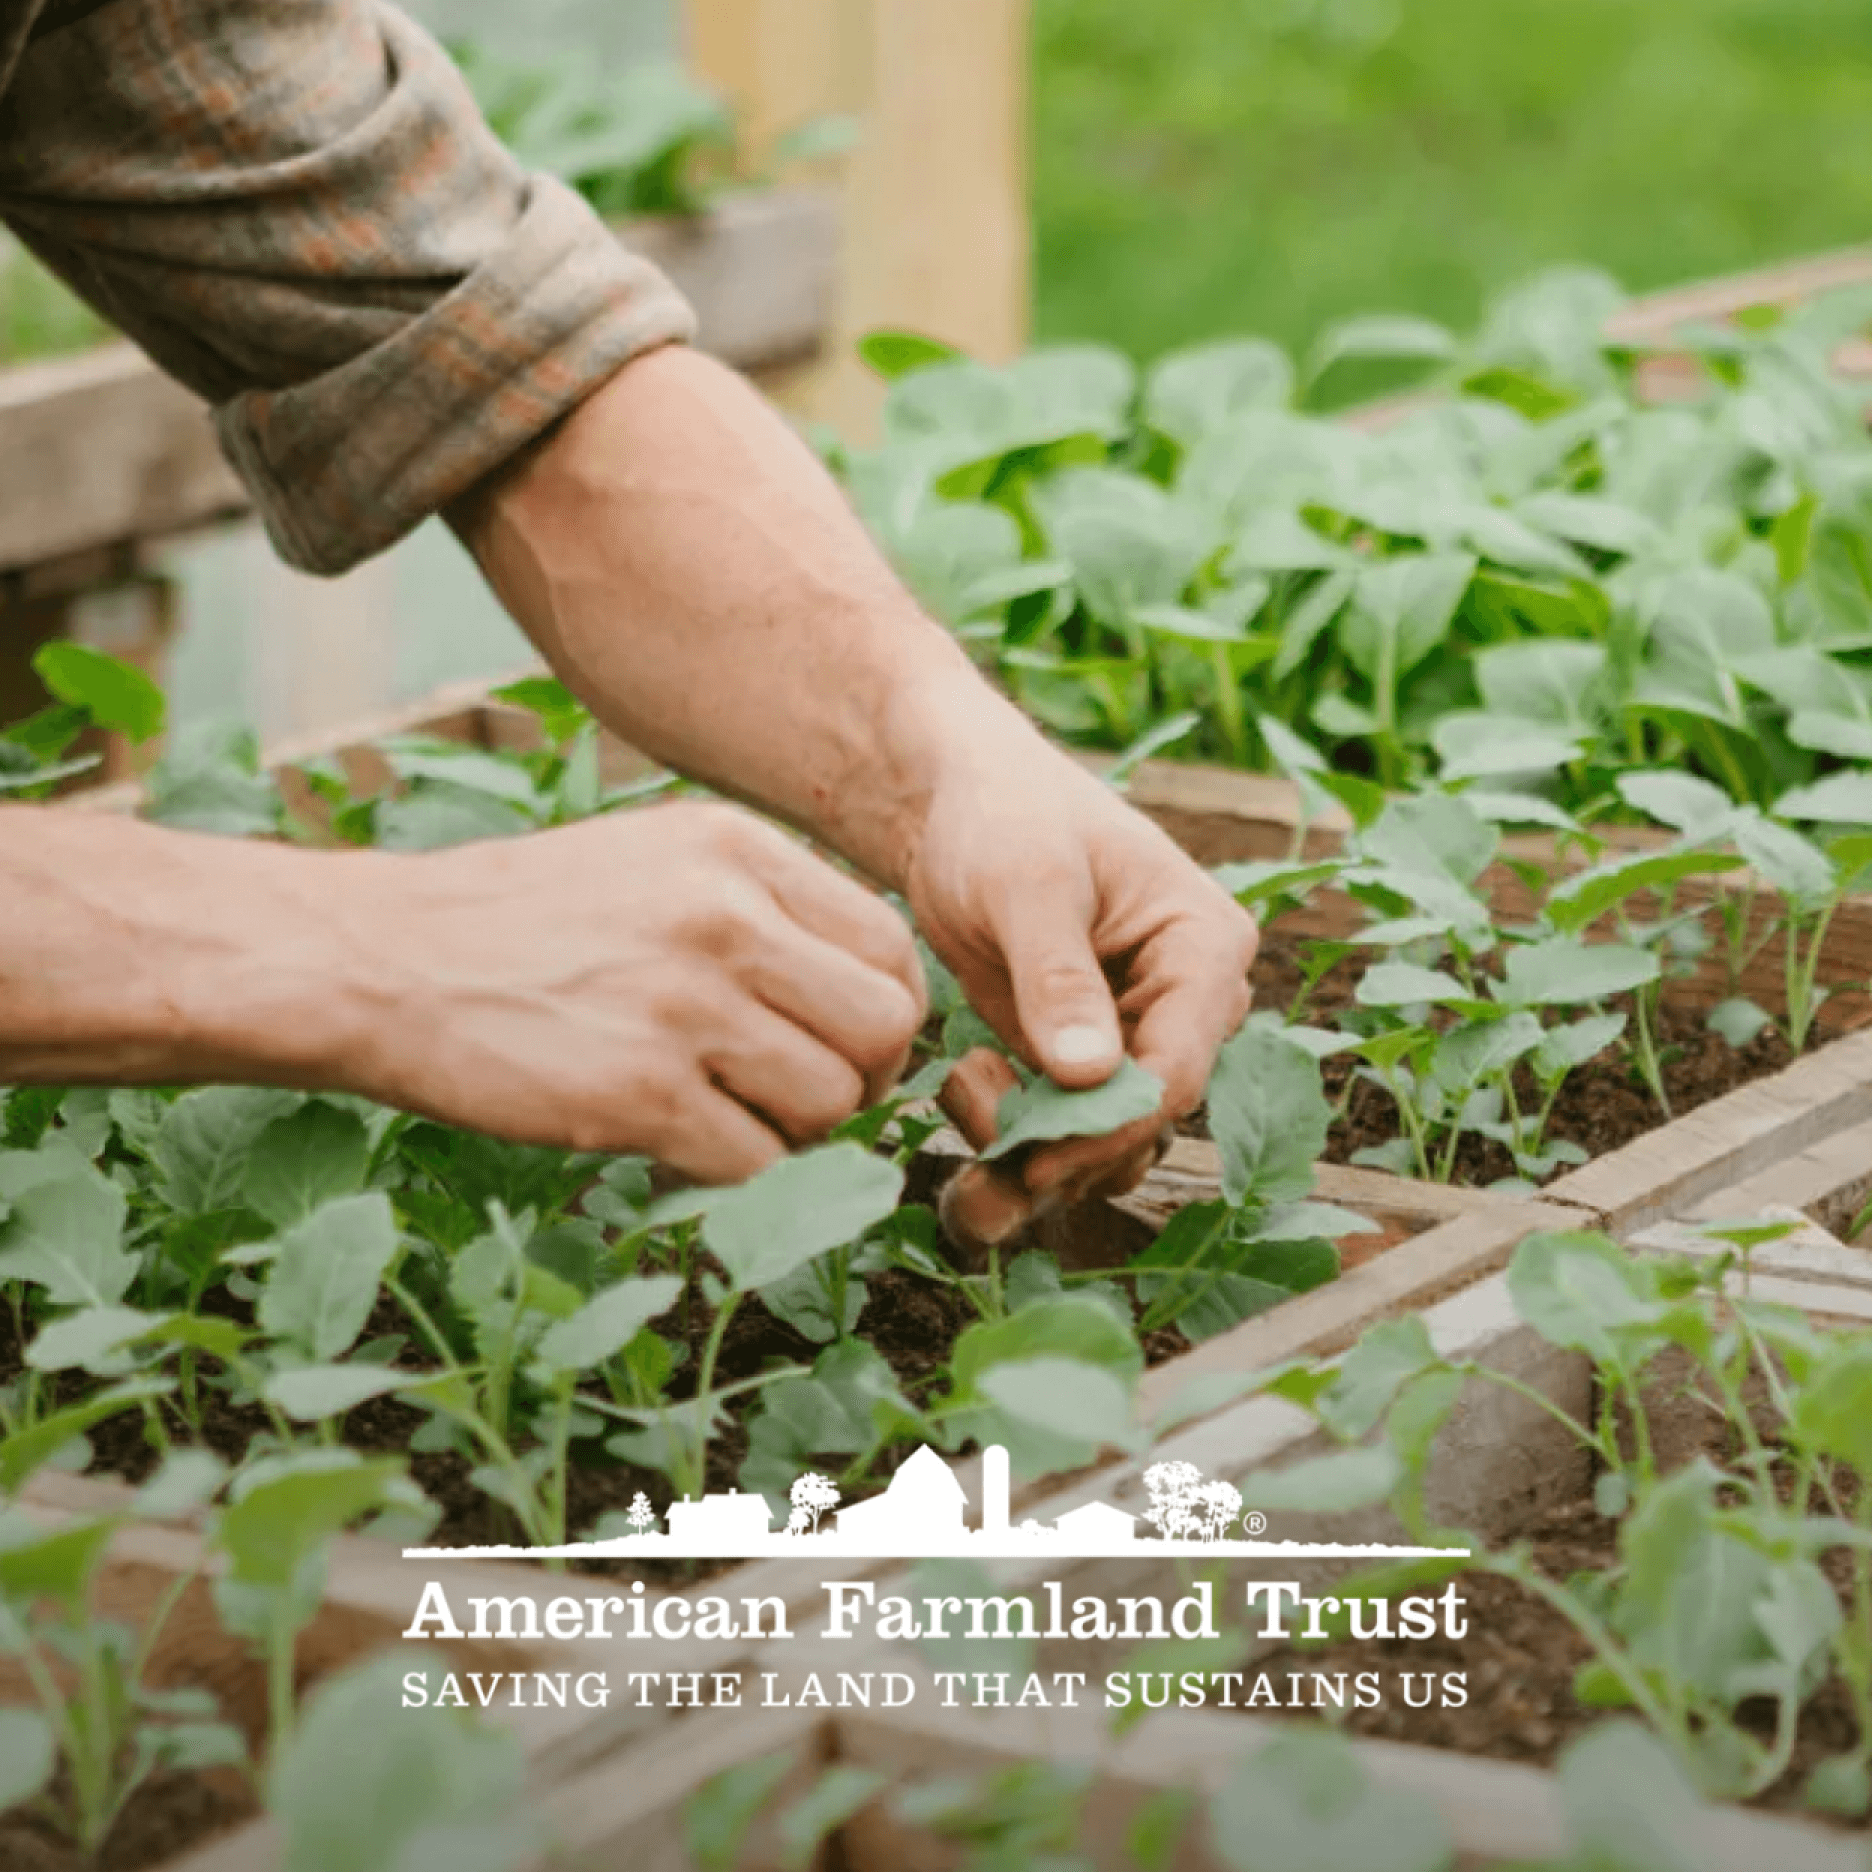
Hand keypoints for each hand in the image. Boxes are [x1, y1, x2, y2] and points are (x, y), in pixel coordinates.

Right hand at [335, 802, 924, 1181]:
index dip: (887, 1016)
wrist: (381, 961)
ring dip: (793, 1132)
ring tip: (725, 1116)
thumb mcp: (657, 862)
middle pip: (884, 1029)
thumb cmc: (527, 920)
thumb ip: (764, 907)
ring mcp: (683, 1006)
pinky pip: (757, 1163)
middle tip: (804, 1098)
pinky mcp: (638, 1093)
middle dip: (863, 1080)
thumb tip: (867, 997)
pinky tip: (674, 1146)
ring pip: (831, 1103)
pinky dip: (731, 1173)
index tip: (845, 1046)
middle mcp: (725, 917)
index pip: (891, 948)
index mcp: (738, 850)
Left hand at [903, 712, 1258, 1244]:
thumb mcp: (1027, 883)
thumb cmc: (1002, 816)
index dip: (1109, 1126)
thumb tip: (1090, 1074)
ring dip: (1034, 1148)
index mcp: (1205, 947)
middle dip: (1065, 1145)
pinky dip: (1013, 1133)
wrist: (952, 805)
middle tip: (977, 1125)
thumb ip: (1057, 975)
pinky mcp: (1083, 1058)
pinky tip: (963, 1083)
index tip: (1032, 1157)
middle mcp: (1189, 1004)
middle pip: (1147, 1119)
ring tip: (963, 1086)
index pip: (1179, 1069)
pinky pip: (1066, 1128)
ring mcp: (1137, 1035)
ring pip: (1108, 1140)